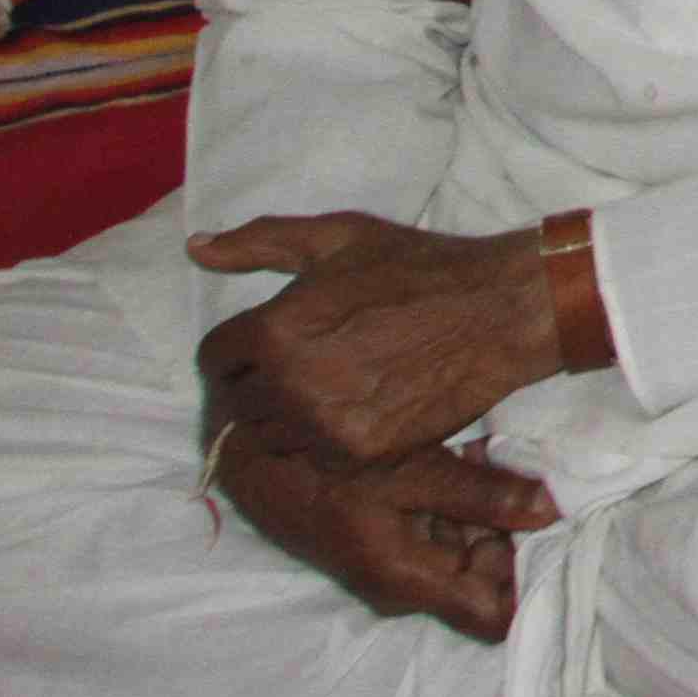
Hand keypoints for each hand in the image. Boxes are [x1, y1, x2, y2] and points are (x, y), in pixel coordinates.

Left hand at [188, 212, 558, 466]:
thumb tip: (196, 249)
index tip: (266, 348)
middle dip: (260, 386)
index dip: (235, 350)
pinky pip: (314, 458)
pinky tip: (359, 411)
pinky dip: (328, 441)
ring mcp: (323, 425)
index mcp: (274, 329)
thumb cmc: (419, 268)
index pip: (213, 358)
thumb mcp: (340, 238)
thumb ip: (261, 243)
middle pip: (238, 402)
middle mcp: (289, 383)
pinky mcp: (359, 453)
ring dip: (289, 419)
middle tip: (305, 370)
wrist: (502, 312)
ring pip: (272, 436)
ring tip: (331, 393)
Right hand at [208, 424, 555, 639]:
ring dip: (489, 508)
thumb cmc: (329, 464)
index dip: (528, 579)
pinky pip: (441, 529)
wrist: (253, 450)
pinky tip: (472, 452)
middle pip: (484, 579)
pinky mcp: (385, 534)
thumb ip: (484, 495)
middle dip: (514, 533)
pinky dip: (462, 497)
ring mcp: (395, 560)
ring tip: (494, 455)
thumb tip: (553, 512)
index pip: (493, 613)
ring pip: (465, 548)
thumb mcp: (413, 473)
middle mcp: (406, 584)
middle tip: (527, 478)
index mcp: (413, 582)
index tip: (553, 534)